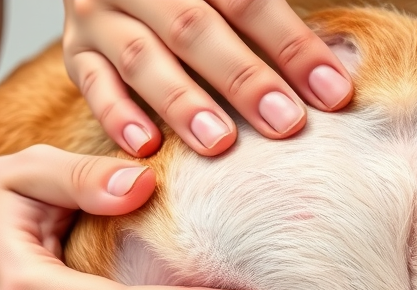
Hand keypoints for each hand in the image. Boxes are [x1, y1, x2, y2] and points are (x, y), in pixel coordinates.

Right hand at [62, 0, 353, 155]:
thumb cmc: (207, 4)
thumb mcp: (233, 0)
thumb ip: (277, 22)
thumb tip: (339, 75)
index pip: (248, 1)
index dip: (293, 47)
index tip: (335, 93)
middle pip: (195, 29)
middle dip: (244, 79)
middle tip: (285, 124)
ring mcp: (101, 16)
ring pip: (143, 59)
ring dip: (183, 103)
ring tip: (220, 144)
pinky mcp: (77, 52)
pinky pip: (92, 85)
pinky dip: (117, 116)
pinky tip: (147, 147)